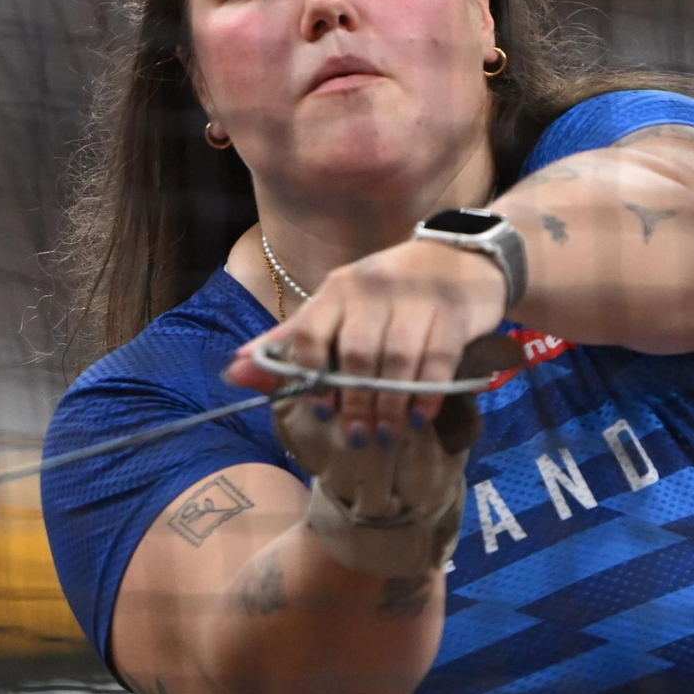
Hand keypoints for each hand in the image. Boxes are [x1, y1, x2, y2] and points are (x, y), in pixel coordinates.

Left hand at [224, 239, 509, 448]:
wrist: (459, 257)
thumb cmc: (388, 292)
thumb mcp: (337, 306)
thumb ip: (290, 339)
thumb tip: (234, 370)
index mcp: (337, 288)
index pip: (309, 332)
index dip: (310, 375)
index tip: (320, 409)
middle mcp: (372, 289)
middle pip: (355, 353)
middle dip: (354, 401)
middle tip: (356, 435)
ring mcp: (415, 299)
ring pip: (396, 361)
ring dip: (389, 405)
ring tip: (385, 433)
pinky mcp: (453, 313)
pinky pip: (437, 362)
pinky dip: (426, 395)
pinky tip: (418, 417)